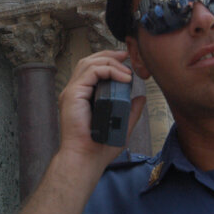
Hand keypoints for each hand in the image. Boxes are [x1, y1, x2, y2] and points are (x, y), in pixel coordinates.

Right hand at [56, 50, 146, 168]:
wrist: (85, 158)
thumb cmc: (99, 147)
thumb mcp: (122, 124)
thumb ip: (130, 110)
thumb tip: (141, 98)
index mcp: (82, 96)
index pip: (92, 69)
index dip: (108, 61)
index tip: (125, 62)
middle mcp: (75, 91)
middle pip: (88, 61)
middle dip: (108, 55)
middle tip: (126, 56)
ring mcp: (72, 92)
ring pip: (89, 63)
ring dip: (110, 62)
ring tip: (127, 70)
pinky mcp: (73, 94)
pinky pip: (91, 72)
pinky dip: (108, 70)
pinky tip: (123, 77)